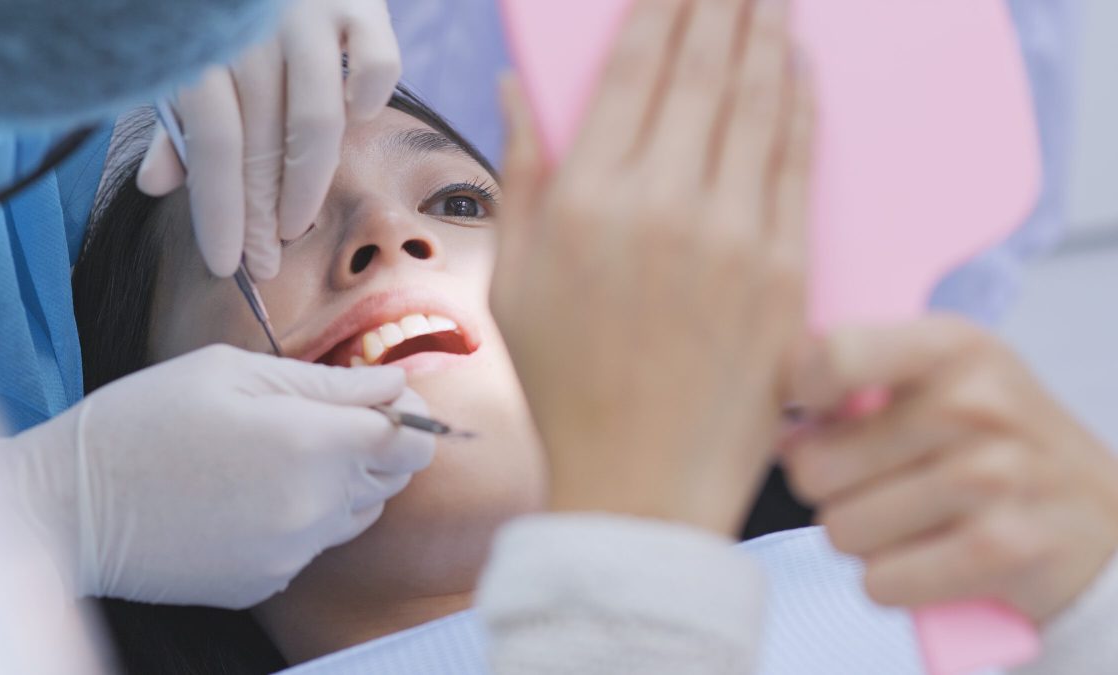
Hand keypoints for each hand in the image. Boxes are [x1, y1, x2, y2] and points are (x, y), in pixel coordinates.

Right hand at [6, 345, 433, 608]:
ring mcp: (290, 553)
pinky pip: (313, 544)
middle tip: (322, 418)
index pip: (407, 436)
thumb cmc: (143, 420)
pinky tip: (249, 494)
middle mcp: (311, 507)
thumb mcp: (230, 372)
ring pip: (357, 513)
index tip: (384, 399)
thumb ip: (325, 381)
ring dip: (341, 481)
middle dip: (375, 444)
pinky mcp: (266, 581)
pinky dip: (302, 518)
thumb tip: (391, 387)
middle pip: (391, 477)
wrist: (69, 507)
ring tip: (277, 454)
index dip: (405, 413)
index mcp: (307, 443)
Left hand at [137, 0, 400, 278]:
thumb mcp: (178, 55)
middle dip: (261, 216)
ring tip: (296, 223)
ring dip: (307, 184)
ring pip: (316, 120)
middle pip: (259, 144)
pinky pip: (377, 65)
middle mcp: (250, 28)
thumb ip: (172, 117)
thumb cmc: (211, 12)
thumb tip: (156, 186)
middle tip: (266, 264)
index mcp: (197, 45)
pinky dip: (369, 100)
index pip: (212, 147)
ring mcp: (308, 12)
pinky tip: (354, 120)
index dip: (219, 214)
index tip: (229, 264)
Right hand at [492, 0, 812, 534]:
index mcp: (588, 203)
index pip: (636, 69)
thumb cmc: (566, 391)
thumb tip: (518, 88)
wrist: (640, 487)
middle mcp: (665, 206)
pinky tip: (801, 66)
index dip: (661, 5)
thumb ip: (520, 174)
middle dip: (721, 2)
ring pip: (759, 103)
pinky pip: (798, 164)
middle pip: (704, 69)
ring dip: (768, 33)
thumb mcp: (518, 283)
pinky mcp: (786, 273)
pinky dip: (802, 104)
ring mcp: (735, 238)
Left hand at [785, 316, 1117, 622]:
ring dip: (862, 539)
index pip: (832, 355)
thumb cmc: (991, 444)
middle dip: (829, 489)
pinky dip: (893, 582)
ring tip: (911, 521)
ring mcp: (995, 475)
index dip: (802, 392)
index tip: (818, 410)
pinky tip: (930, 559)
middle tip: (878, 484)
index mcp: (952, 345)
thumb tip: (778, 428)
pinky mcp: (1003, 548)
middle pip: (814, 467)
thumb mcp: (939, 382)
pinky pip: (880, 581)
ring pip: (841, 530)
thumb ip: (854, 382)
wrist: (1097, 519)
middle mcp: (976, 402)